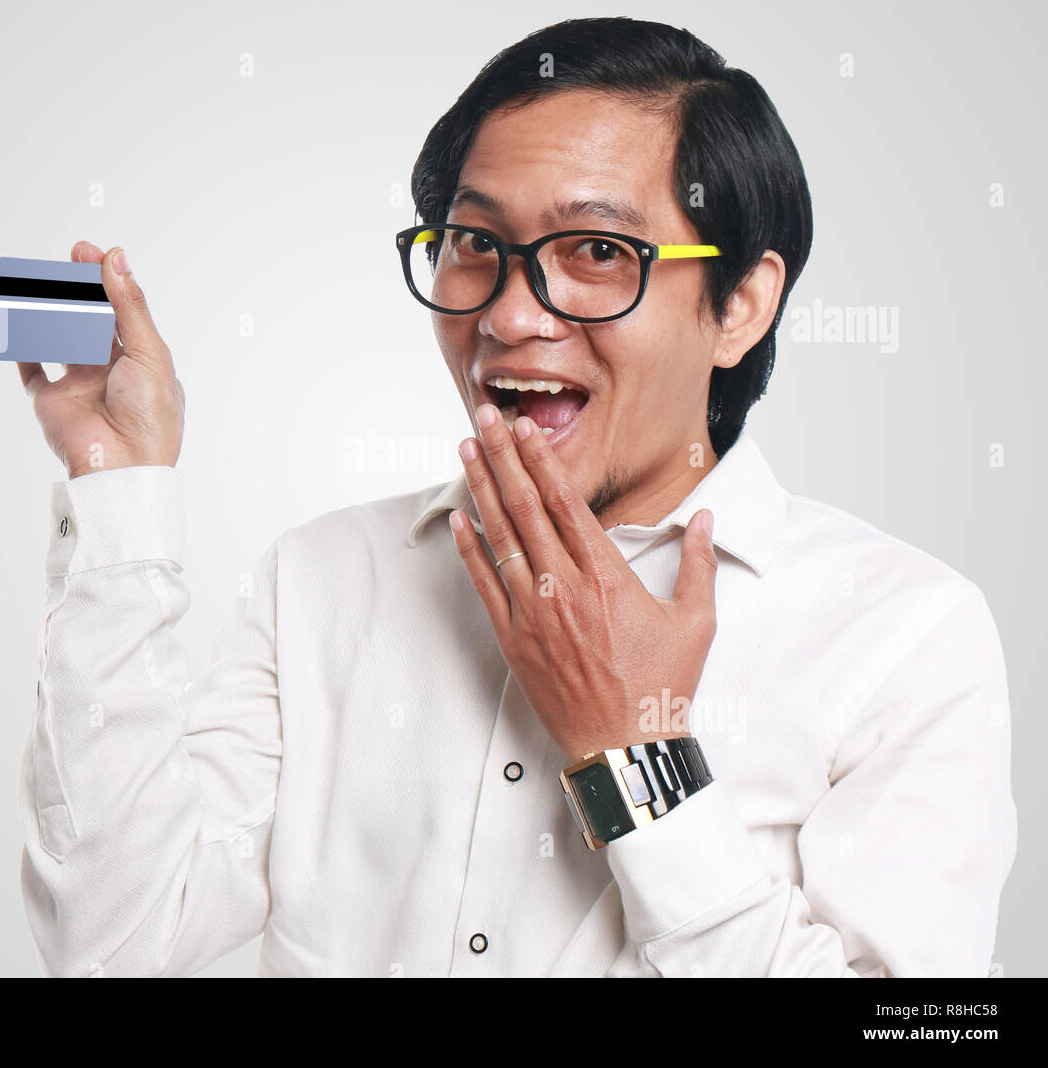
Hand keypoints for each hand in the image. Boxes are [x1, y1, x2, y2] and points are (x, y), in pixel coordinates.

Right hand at [17, 242, 183, 478]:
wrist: (123, 467)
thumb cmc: (149, 415)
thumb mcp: (149, 352)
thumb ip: (129, 306)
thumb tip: (116, 257)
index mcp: (142, 361)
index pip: (122, 311)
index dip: (107, 280)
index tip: (89, 252)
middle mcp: (111, 372)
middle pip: (90, 320)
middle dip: (79, 290)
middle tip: (67, 262)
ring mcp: (79, 385)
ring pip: (59, 338)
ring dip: (49, 311)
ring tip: (39, 283)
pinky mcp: (51, 401)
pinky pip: (31, 369)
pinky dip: (21, 344)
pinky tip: (16, 317)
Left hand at [448, 404, 717, 763]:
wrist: (624, 745)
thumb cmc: (661, 687)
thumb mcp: (695, 622)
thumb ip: (698, 565)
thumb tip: (705, 520)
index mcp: (607, 575)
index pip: (567, 501)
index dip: (542, 459)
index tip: (525, 428)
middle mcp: (564, 586)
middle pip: (526, 506)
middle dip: (503, 456)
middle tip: (485, 417)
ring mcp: (533, 612)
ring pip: (501, 537)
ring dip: (482, 489)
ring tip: (467, 450)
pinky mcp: (513, 639)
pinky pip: (484, 584)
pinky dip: (469, 549)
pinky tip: (459, 517)